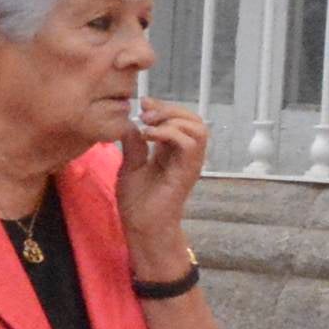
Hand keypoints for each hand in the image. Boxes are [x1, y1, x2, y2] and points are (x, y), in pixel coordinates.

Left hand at [117, 99, 208, 259]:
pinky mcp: (188, 171)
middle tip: (145, 112)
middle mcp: (186, 154)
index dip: (163, 107)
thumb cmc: (137, 201)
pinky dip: (170, 133)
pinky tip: (148, 136)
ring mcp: (190, 162)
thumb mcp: (130, 165)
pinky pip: (190, 144)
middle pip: (193, 119)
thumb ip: (134, 144)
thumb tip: (131, 122)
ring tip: (148, 125)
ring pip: (198, 128)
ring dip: (172, 120)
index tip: (142, 103)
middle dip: (169, 109)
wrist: (141, 226)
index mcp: (173, 151)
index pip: (179, 119)